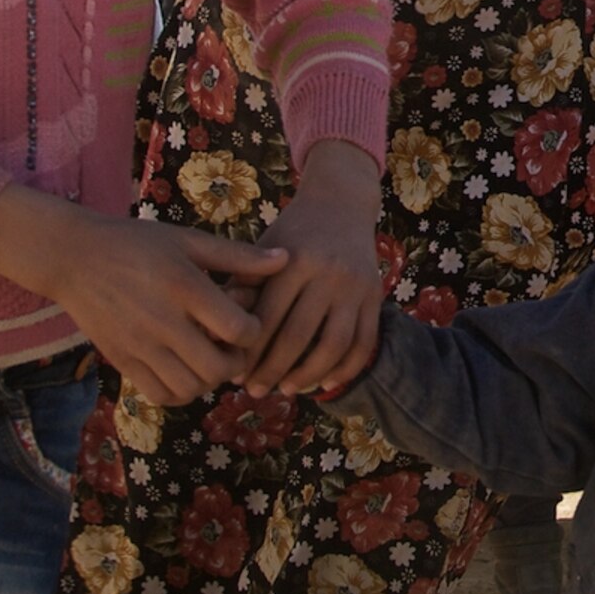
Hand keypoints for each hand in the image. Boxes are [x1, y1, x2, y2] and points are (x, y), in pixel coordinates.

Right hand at [0, 184, 284, 404]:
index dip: (255, 331)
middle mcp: (162, 321)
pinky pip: (162, 395)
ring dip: (211, 380)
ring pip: (191, 388)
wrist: (74, 258)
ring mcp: (139, 346)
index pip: (237, 329)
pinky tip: (186, 369)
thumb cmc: (137, 244)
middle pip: (217, 368)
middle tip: (235, 347)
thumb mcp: (189, 241)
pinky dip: (182, 391)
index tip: (250, 321)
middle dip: (237, 363)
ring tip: (210, 357)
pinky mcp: (122, 361)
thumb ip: (238, 256)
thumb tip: (286, 260)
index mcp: (184, 287)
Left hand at [244, 138, 386, 394]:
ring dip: (308, 375)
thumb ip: (243, 286)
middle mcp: (329, 273)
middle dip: (272, 370)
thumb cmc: (292, 231)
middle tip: (254, 391)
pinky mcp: (376, 295)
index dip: (249, 351)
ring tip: (287, 389)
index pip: (268, 317)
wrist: (342, 202)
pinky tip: (325, 382)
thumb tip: (218, 337)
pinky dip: (346, 368)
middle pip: (298, 336)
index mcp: (295, 260)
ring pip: (334, 345)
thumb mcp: (264, 249)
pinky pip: (364, 342)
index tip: (233, 374)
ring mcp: (357, 286)